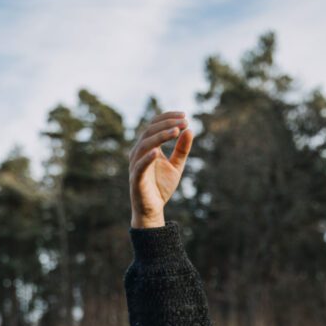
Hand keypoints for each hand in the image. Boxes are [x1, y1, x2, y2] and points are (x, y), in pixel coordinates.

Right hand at [129, 111, 192, 227]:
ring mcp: (136, 165)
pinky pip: (140, 166)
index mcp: (147, 147)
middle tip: (184, 122)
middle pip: (150, 131)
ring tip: (176, 132)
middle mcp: (139, 152)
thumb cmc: (161, 186)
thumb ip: (182, 149)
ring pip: (144, 145)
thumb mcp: (176, 166)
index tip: (185, 116)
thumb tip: (190, 130)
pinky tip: (157, 152)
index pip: (154, 125)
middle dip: (167, 124)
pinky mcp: (136, 179)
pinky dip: (147, 158)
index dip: (168, 118)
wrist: (152, 209)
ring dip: (160, 136)